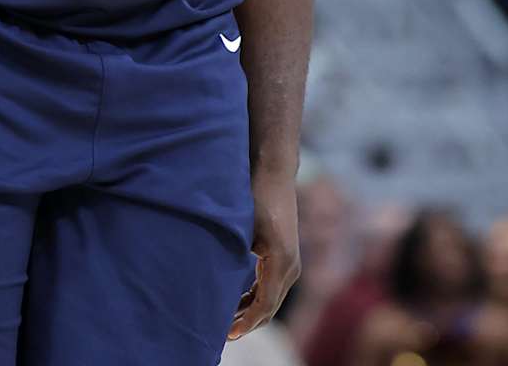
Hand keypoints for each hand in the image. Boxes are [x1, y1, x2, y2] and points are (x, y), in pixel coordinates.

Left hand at [228, 173, 299, 339]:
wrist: (272, 173)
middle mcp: (291, 266)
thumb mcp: (240, 229)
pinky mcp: (287, 257)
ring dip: (251, 311)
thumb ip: (232, 257)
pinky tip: (237, 301)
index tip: (227, 334)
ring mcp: (292, 263)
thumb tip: (216, 289)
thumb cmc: (253, 196)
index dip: (246, 323)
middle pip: (270, 307)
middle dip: (247, 322)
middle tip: (221, 334)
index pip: (265, 305)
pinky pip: (272, 286)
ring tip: (225, 320)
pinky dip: (256, 297)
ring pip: (271, 298)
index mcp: (281, 262)